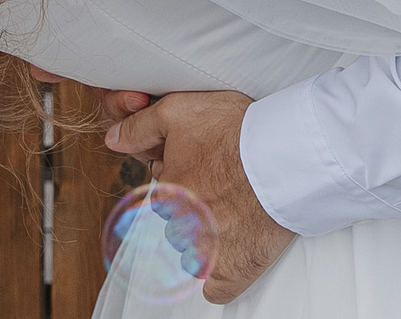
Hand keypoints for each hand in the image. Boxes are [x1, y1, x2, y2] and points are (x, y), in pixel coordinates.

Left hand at [104, 90, 297, 304]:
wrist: (287, 154)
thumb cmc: (238, 130)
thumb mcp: (179, 111)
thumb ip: (140, 127)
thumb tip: (113, 139)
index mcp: (165, 194)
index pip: (164, 197)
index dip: (186, 181)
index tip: (208, 171)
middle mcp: (179, 228)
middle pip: (180, 227)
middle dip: (197, 212)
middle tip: (226, 188)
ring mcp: (206, 254)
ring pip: (195, 255)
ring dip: (209, 241)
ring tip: (238, 214)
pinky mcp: (233, 271)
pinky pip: (216, 289)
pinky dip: (224, 275)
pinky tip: (235, 254)